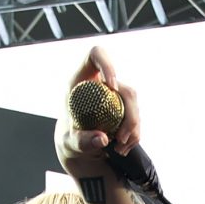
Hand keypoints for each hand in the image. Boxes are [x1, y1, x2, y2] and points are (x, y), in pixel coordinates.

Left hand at [55, 45, 138, 179]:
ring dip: (133, 128)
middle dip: (129, 115)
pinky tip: (124, 147)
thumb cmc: (68, 138)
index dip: (108, 64)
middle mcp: (101, 83)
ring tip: (120, 148)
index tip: (112, 87)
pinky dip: (134, 133)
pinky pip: (137, 116)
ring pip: (134, 103)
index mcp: (81, 79)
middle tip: (120, 138)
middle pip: (124, 88)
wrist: (77, 146)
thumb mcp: (69, 143)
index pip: (96, 55)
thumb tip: (102, 139)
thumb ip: (81, 141)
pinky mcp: (124, 107)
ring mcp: (115, 94)